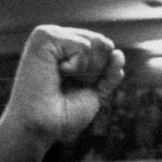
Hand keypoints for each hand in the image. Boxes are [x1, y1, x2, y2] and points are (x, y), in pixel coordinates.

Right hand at [0, 25, 124, 161]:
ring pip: (93, 43)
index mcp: (68, 51)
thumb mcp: (94, 93)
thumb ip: (108, 74)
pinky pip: (83, 46)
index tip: (78, 88)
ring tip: (61, 79)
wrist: (43, 127)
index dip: (101, 73)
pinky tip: (58, 73)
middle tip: (69, 86)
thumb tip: (118, 52)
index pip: (104, 49)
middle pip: (102, 43)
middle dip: (95, 71)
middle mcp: (59, 39)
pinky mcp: (44, 36)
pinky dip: (77, 65)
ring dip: (85, 71)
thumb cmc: (63, 115)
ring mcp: (50, 35)